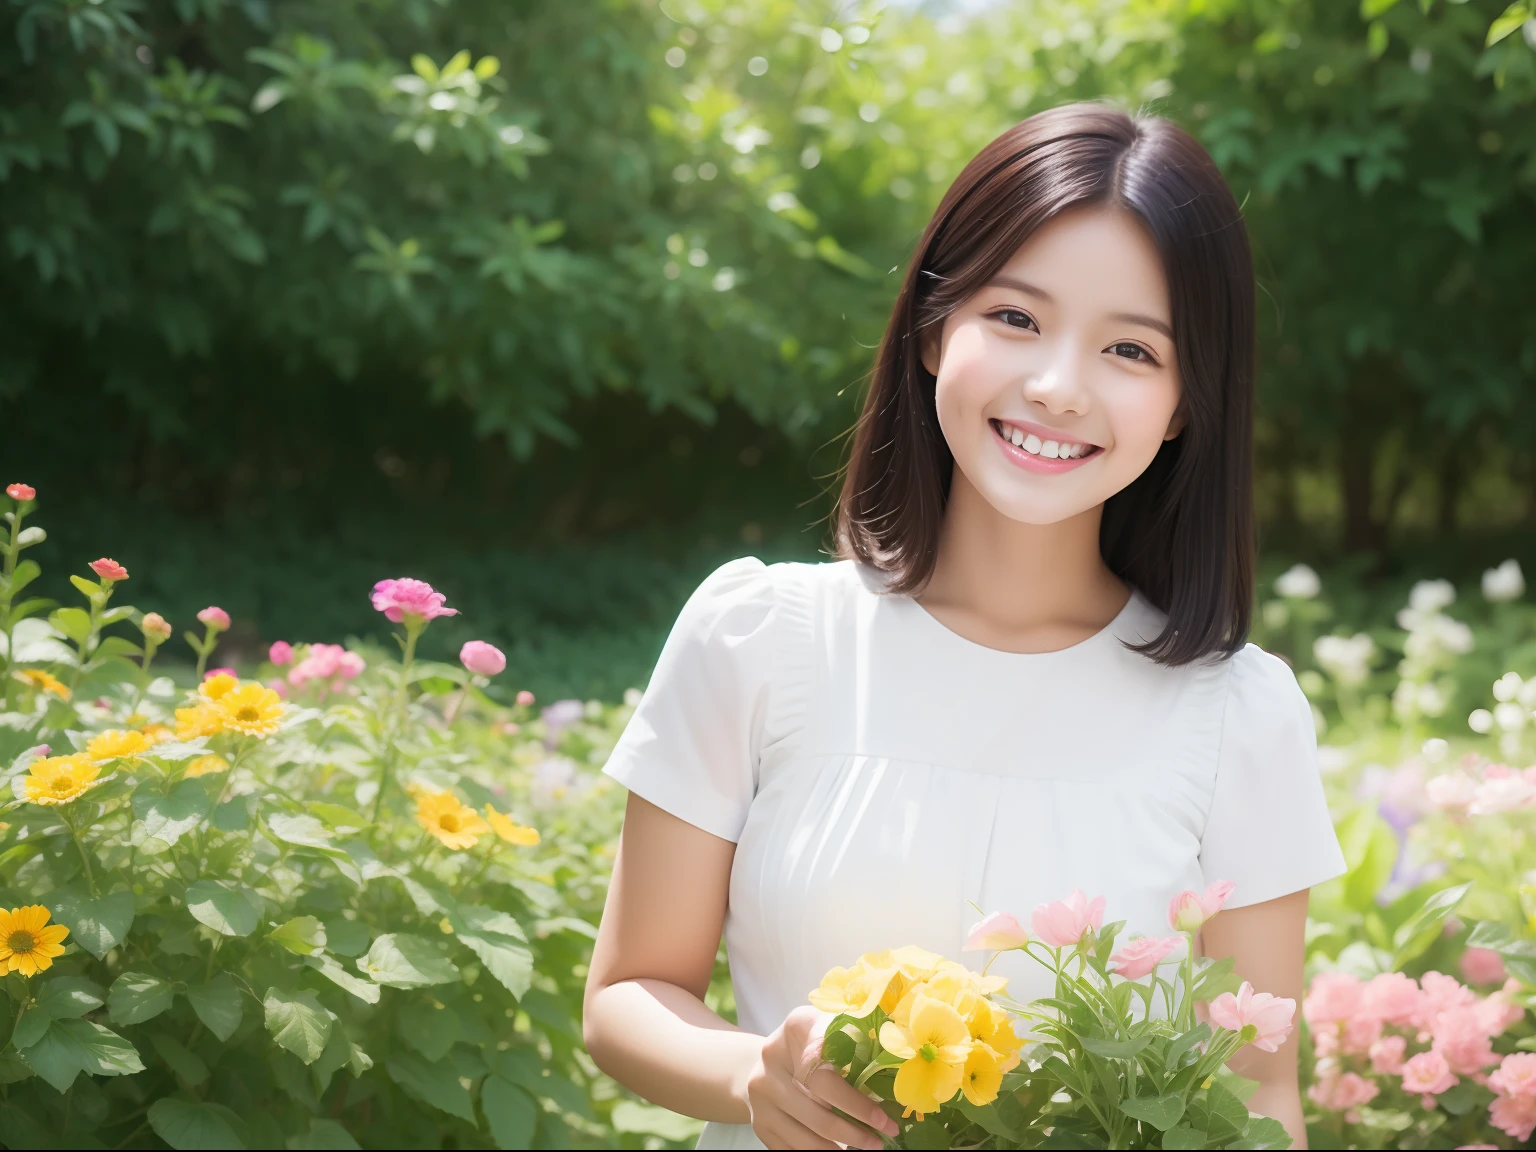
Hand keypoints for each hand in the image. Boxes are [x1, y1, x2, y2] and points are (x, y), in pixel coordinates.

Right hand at [737, 1004, 900, 1149]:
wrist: (771, 1057)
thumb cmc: (816, 1040)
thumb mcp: (834, 1028)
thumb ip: (858, 1040)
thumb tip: (901, 1061)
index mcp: (796, 1027)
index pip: (829, 1074)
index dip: (858, 1103)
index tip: (884, 1121)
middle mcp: (771, 1059)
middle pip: (818, 1110)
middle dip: (855, 1132)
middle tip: (880, 1142)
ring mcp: (760, 1093)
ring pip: (806, 1136)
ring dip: (839, 1150)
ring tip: (865, 1148)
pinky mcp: (758, 1120)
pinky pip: (790, 1149)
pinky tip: (839, 1151)